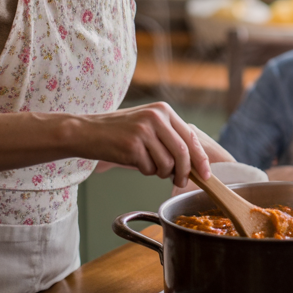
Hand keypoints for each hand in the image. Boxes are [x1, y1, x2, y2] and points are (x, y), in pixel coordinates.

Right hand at [71, 102, 209, 188]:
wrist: (85, 131)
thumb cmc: (118, 131)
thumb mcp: (147, 124)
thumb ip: (169, 137)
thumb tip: (194, 163)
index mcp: (163, 110)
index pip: (191, 137)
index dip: (201, 158)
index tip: (206, 174)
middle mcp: (156, 117)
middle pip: (183, 153)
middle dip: (185, 172)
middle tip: (181, 182)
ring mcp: (144, 130)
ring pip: (167, 164)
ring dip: (160, 172)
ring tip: (146, 163)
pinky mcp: (132, 145)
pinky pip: (148, 169)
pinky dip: (143, 170)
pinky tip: (132, 160)